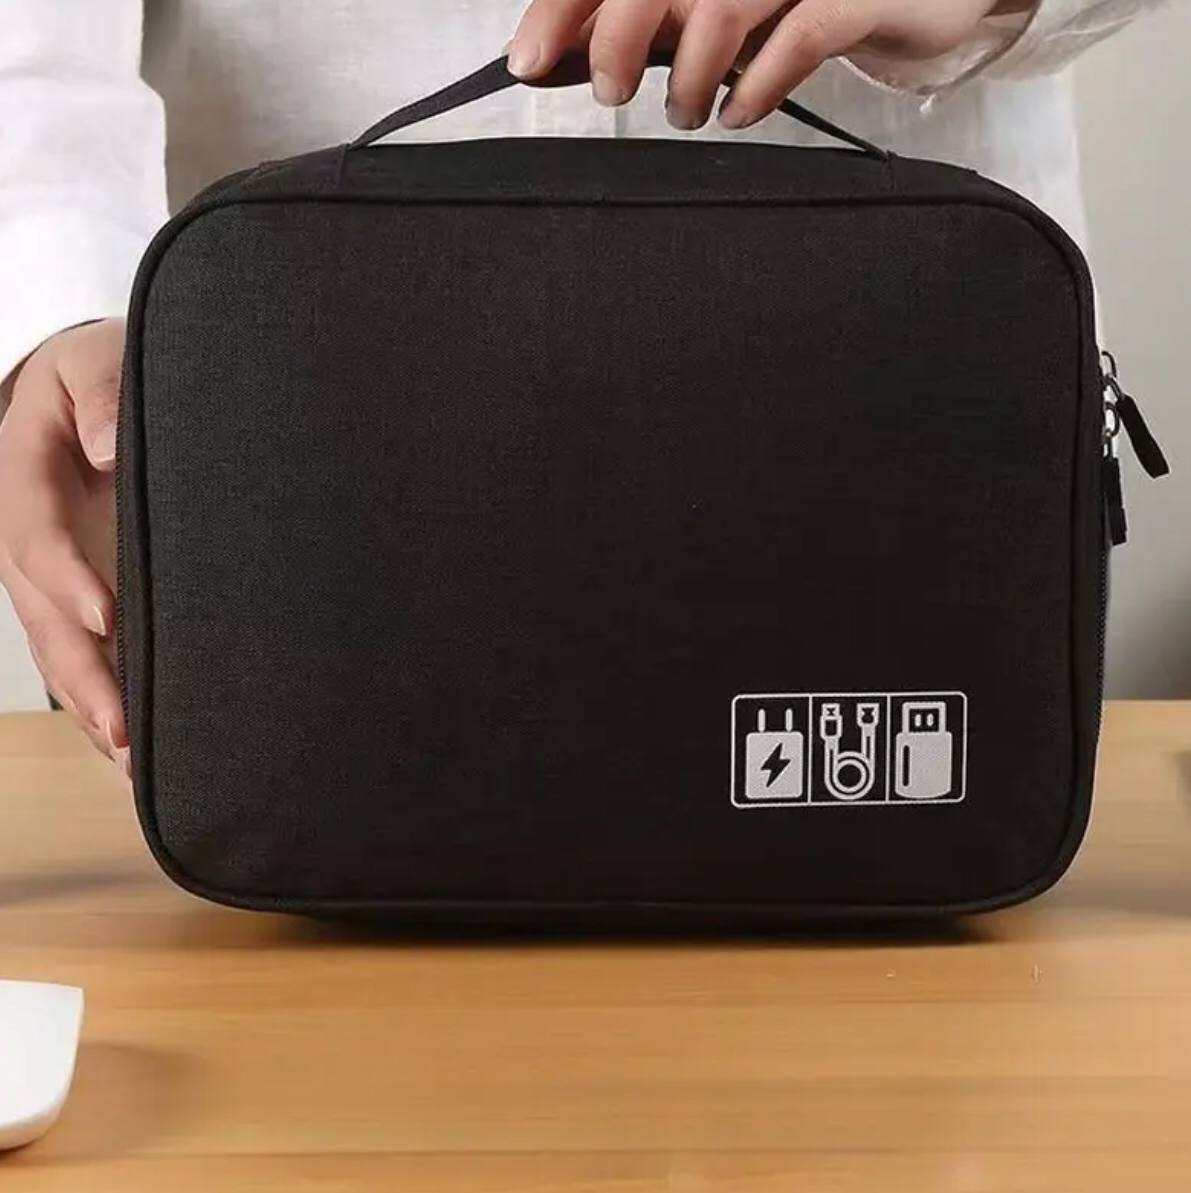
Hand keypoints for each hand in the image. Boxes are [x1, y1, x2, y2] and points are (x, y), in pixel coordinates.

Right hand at [0, 319, 128, 774]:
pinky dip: (105, 703)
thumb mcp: (94, 367)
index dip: (69, 582)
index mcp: (25, 486)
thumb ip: (101, 399)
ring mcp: (50, 581)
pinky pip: (83, 658)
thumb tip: (108, 450)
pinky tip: (135, 750)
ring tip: (136, 765)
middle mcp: (29, 546)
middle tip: (124, 731)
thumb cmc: (91, 377)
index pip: (40, 542)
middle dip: (84, 678)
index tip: (108, 619)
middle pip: (46, 621)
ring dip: (96, 708)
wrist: (77, 391)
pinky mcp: (78, 599)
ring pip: (62, 654)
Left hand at [510, 0, 1021, 129]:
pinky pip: (799, 39)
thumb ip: (649, 25)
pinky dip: (757, 86)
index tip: (527, 59)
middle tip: (609, 90)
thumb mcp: (719, 7)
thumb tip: (559, 59)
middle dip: (616, 38)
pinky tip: (740, 112)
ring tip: (682, 111)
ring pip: (723, 4)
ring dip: (687, 73)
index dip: (565, 7)